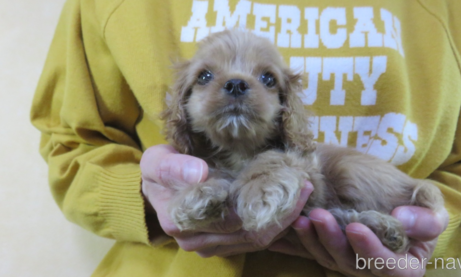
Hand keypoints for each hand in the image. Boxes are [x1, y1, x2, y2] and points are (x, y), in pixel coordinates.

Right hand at [140, 144, 313, 256]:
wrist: (155, 186)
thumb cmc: (158, 170)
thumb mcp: (156, 161)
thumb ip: (174, 167)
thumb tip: (199, 174)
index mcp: (182, 223)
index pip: (233, 221)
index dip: (267, 206)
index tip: (291, 182)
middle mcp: (198, 241)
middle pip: (251, 235)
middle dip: (284, 213)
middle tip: (305, 185)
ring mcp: (211, 245)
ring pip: (257, 241)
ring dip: (284, 220)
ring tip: (303, 192)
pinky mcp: (223, 243)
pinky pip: (255, 240)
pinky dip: (275, 224)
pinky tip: (290, 205)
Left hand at [269, 206, 448, 276]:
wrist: (365, 177)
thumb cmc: (402, 191)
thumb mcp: (425, 197)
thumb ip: (428, 215)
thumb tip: (403, 220)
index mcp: (405, 260)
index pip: (395, 269)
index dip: (374, 252)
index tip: (356, 227)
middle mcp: (374, 266)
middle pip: (355, 266)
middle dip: (335, 242)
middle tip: (320, 216)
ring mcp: (348, 259)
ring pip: (330, 260)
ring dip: (313, 241)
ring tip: (301, 218)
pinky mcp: (325, 250)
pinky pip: (310, 253)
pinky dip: (297, 243)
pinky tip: (285, 231)